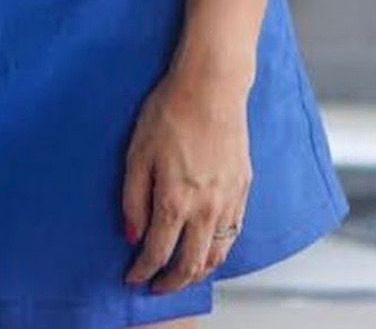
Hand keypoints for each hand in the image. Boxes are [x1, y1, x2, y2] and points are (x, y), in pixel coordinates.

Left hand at [120, 61, 251, 292]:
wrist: (211, 87)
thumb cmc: (170, 112)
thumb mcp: (137, 152)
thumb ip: (133, 198)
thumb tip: (131, 235)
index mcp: (175, 200)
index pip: (157, 252)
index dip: (143, 271)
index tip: (132, 278)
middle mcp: (206, 209)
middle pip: (190, 264)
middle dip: (171, 282)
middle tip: (156, 287)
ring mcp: (228, 201)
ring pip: (216, 254)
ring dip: (198, 272)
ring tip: (182, 275)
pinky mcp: (243, 189)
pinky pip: (233, 234)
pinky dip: (219, 251)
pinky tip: (209, 249)